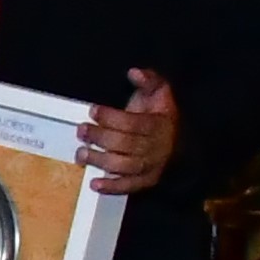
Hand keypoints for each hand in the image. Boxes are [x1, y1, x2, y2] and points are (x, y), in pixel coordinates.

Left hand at [80, 69, 180, 197]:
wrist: (178, 140)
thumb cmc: (159, 114)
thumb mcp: (158, 92)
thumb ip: (148, 80)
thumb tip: (134, 72)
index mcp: (160, 124)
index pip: (134, 123)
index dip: (112, 117)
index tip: (93, 110)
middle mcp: (157, 147)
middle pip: (127, 144)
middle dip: (101, 137)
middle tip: (81, 130)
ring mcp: (152, 166)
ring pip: (126, 166)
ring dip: (101, 161)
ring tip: (81, 154)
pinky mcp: (147, 180)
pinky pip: (130, 186)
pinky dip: (112, 187)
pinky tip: (94, 184)